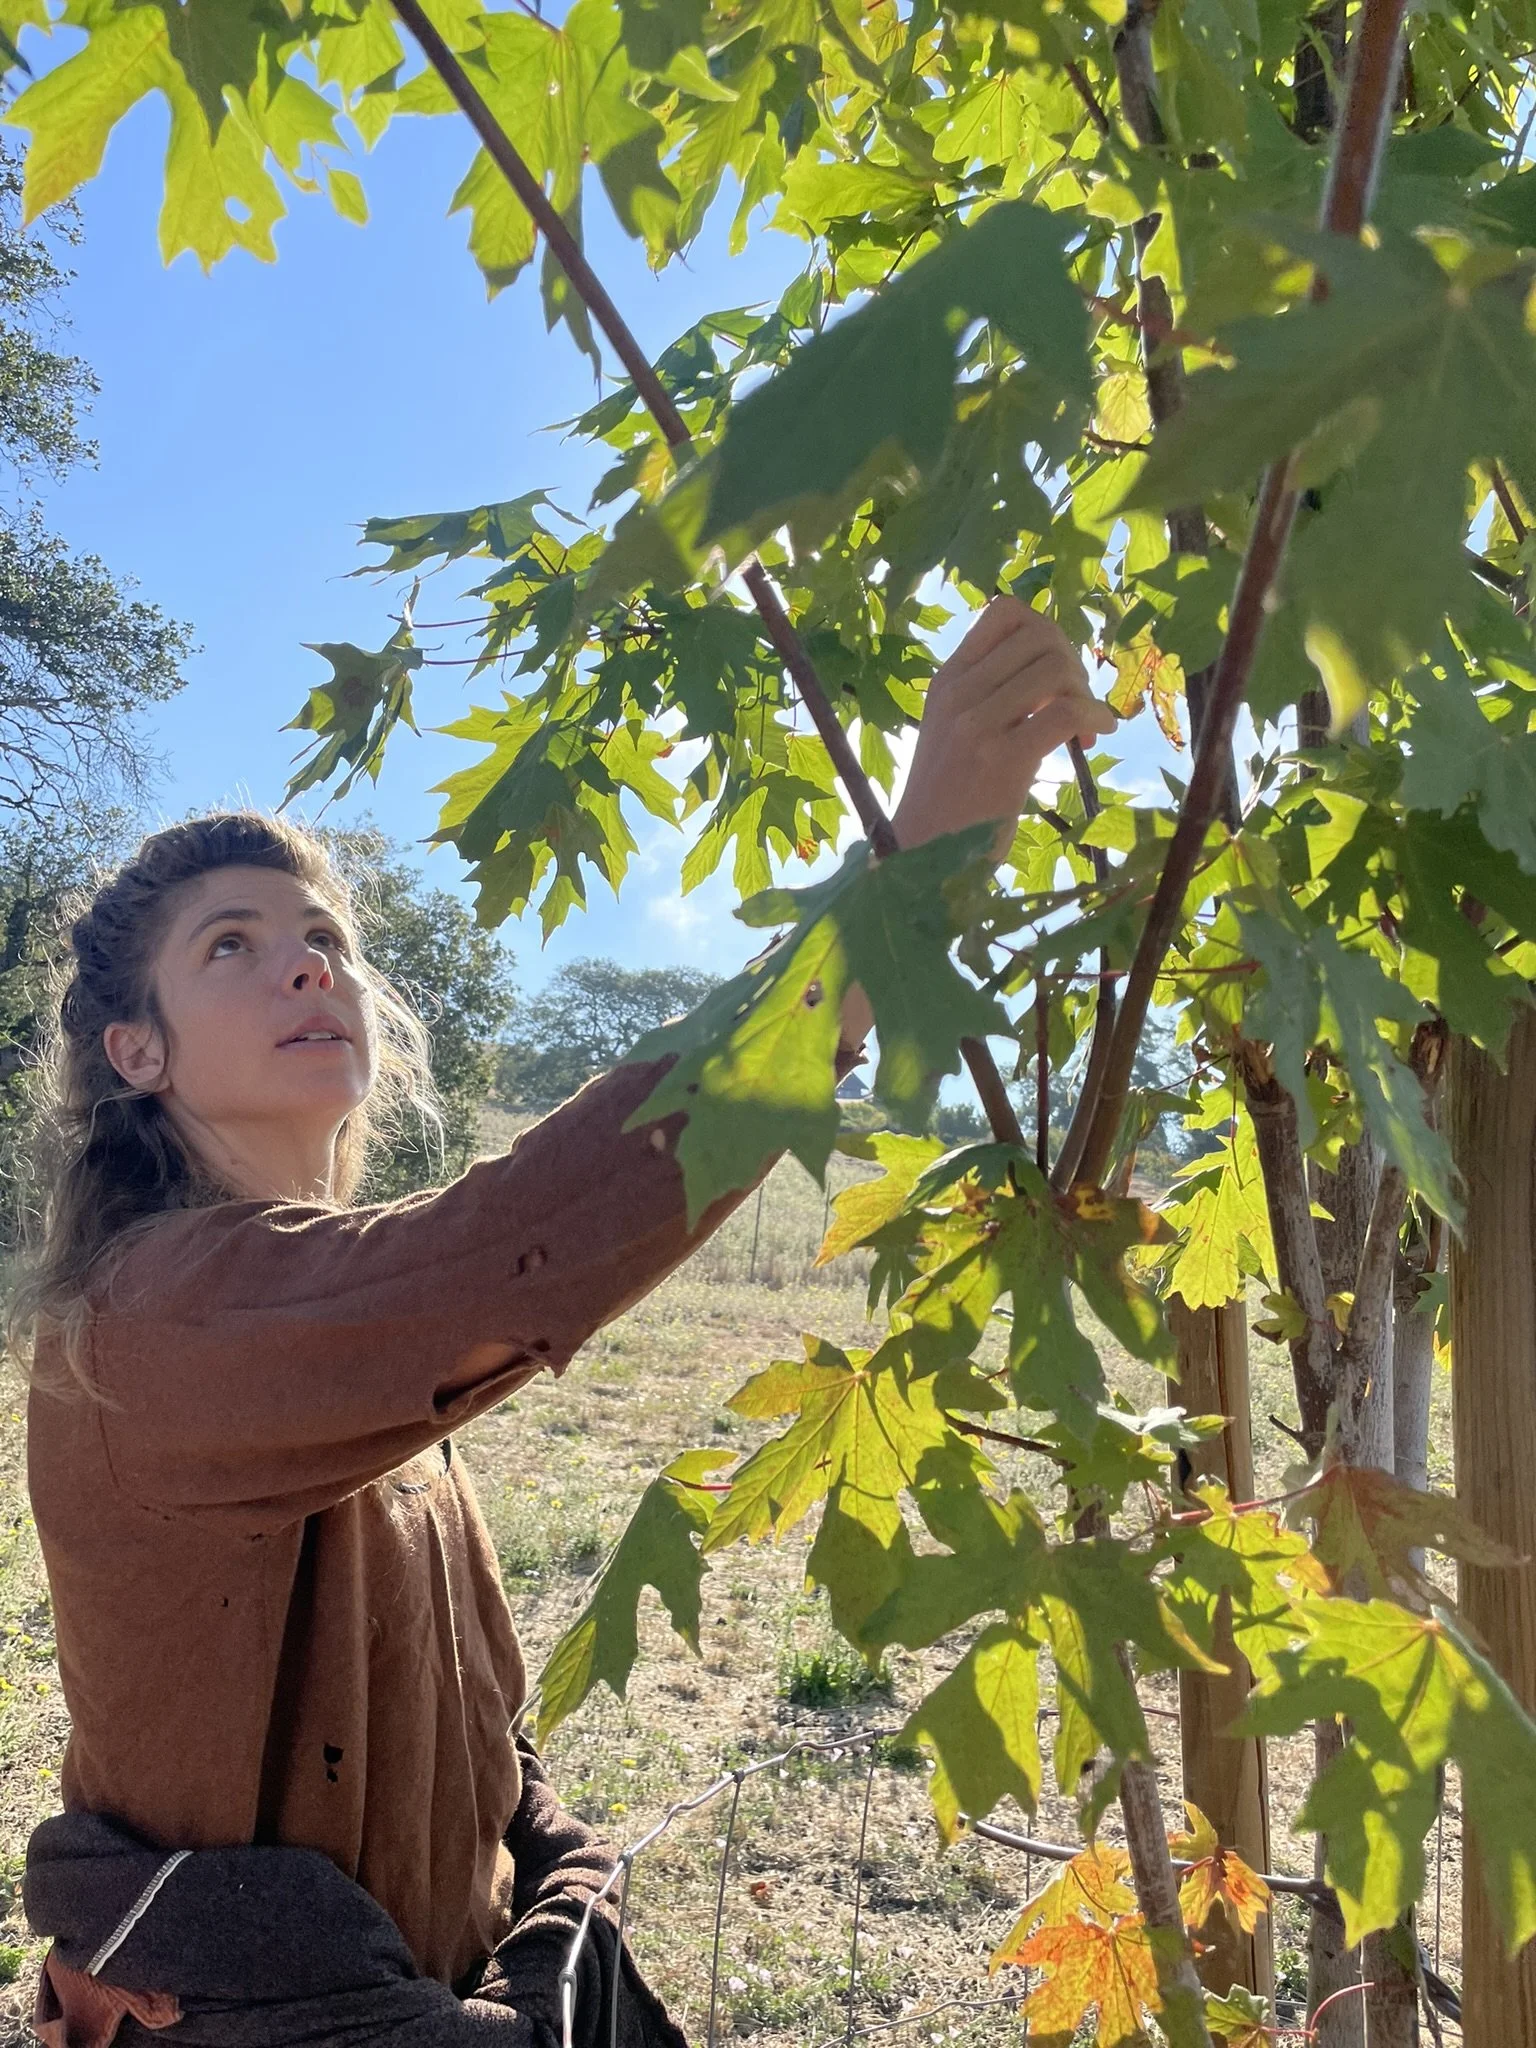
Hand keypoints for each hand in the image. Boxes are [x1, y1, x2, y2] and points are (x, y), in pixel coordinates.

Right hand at [835, 597, 1112, 1060]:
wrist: (916, 863)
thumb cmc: (945, 807)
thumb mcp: (955, 737)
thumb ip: (990, 700)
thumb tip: (1051, 674)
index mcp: (946, 682)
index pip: (1004, 612)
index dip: (1046, 631)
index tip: (1056, 675)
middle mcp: (958, 694)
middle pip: (1039, 634)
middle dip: (1074, 663)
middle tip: (1078, 704)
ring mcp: (976, 726)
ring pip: (1054, 667)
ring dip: (1085, 692)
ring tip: (1086, 729)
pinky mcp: (1001, 761)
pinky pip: (1064, 713)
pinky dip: (1091, 719)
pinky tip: (1091, 743)